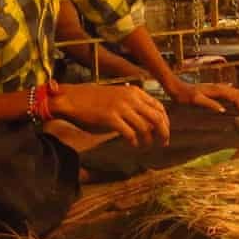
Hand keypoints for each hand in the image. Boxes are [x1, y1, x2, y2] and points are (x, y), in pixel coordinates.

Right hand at [50, 83, 169, 147]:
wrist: (72, 98)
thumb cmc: (93, 100)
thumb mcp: (118, 96)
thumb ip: (134, 106)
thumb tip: (149, 122)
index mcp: (134, 92)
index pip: (159, 107)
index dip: (166, 122)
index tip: (165, 132)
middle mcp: (130, 98)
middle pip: (157, 118)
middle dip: (163, 132)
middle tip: (163, 143)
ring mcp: (121, 107)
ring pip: (145, 127)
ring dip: (148, 140)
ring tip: (145, 146)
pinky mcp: (110, 118)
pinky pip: (130, 133)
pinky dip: (134, 142)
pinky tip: (132, 145)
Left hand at [168, 80, 238, 117]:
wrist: (177, 87)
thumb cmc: (185, 95)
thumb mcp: (195, 100)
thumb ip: (209, 104)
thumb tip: (223, 110)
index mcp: (218, 90)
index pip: (238, 97)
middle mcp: (222, 87)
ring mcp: (220, 88)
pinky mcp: (218, 91)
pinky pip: (234, 95)